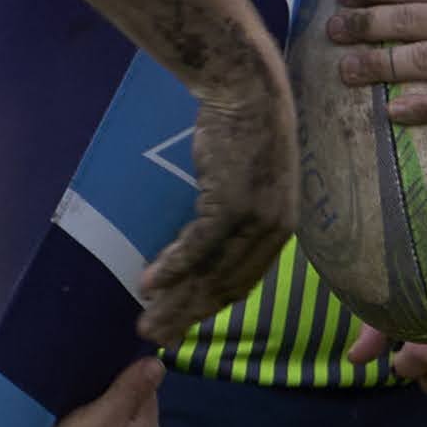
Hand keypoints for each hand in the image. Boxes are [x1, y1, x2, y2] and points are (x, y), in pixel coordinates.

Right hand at [138, 57, 293, 346]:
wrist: (248, 90)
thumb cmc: (244, 130)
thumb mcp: (250, 182)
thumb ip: (238, 216)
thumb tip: (207, 242)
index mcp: (281, 230)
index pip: (242, 282)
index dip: (209, 307)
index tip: (181, 325)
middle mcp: (273, 231)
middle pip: (224, 286)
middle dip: (187, 315)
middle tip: (155, 336)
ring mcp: (254, 219)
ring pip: (209, 273)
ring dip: (175, 300)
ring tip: (145, 318)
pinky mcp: (231, 205)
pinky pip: (196, 248)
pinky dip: (171, 269)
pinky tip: (149, 283)